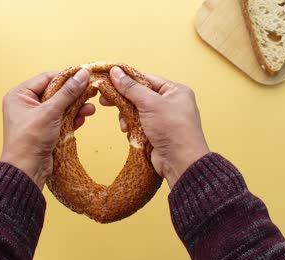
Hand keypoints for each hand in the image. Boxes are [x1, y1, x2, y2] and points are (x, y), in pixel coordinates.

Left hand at [0, 70, 92, 189]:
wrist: (26, 170)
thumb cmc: (29, 140)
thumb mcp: (50, 112)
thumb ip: (68, 92)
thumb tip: (83, 74)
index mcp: (19, 95)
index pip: (47, 78)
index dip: (67, 77)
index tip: (85, 74)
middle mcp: (26, 104)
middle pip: (55, 92)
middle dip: (74, 93)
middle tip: (92, 90)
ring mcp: (36, 118)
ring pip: (60, 106)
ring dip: (76, 106)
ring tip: (91, 107)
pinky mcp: (45, 130)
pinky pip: (61, 119)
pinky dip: (72, 118)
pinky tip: (83, 117)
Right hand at [101, 67, 209, 187]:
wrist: (180, 162)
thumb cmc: (173, 130)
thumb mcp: (150, 104)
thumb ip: (131, 88)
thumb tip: (115, 72)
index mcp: (174, 91)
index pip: (145, 79)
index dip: (126, 79)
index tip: (108, 78)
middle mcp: (169, 103)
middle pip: (138, 95)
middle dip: (123, 100)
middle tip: (104, 100)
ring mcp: (162, 119)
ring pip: (135, 111)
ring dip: (127, 117)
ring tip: (126, 125)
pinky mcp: (154, 133)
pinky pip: (137, 125)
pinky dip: (131, 128)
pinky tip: (129, 132)